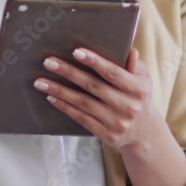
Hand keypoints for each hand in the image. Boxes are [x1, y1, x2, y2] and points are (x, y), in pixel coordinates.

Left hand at [34, 48, 161, 148]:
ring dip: (60, 91)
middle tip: (49, 62)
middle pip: (93, 86)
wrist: (145, 132)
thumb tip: (128, 50)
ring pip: (83, 103)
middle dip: (69, 73)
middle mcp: (128, 106)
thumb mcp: (144, 80)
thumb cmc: (139, 98)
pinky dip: (65, 107)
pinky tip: (51, 98)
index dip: (94, 62)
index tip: (76, 52)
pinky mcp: (106, 134)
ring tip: (40, 82)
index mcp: (138, 89)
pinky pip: (81, 118)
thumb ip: (134, 64)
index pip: (113, 73)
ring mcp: (116, 122)